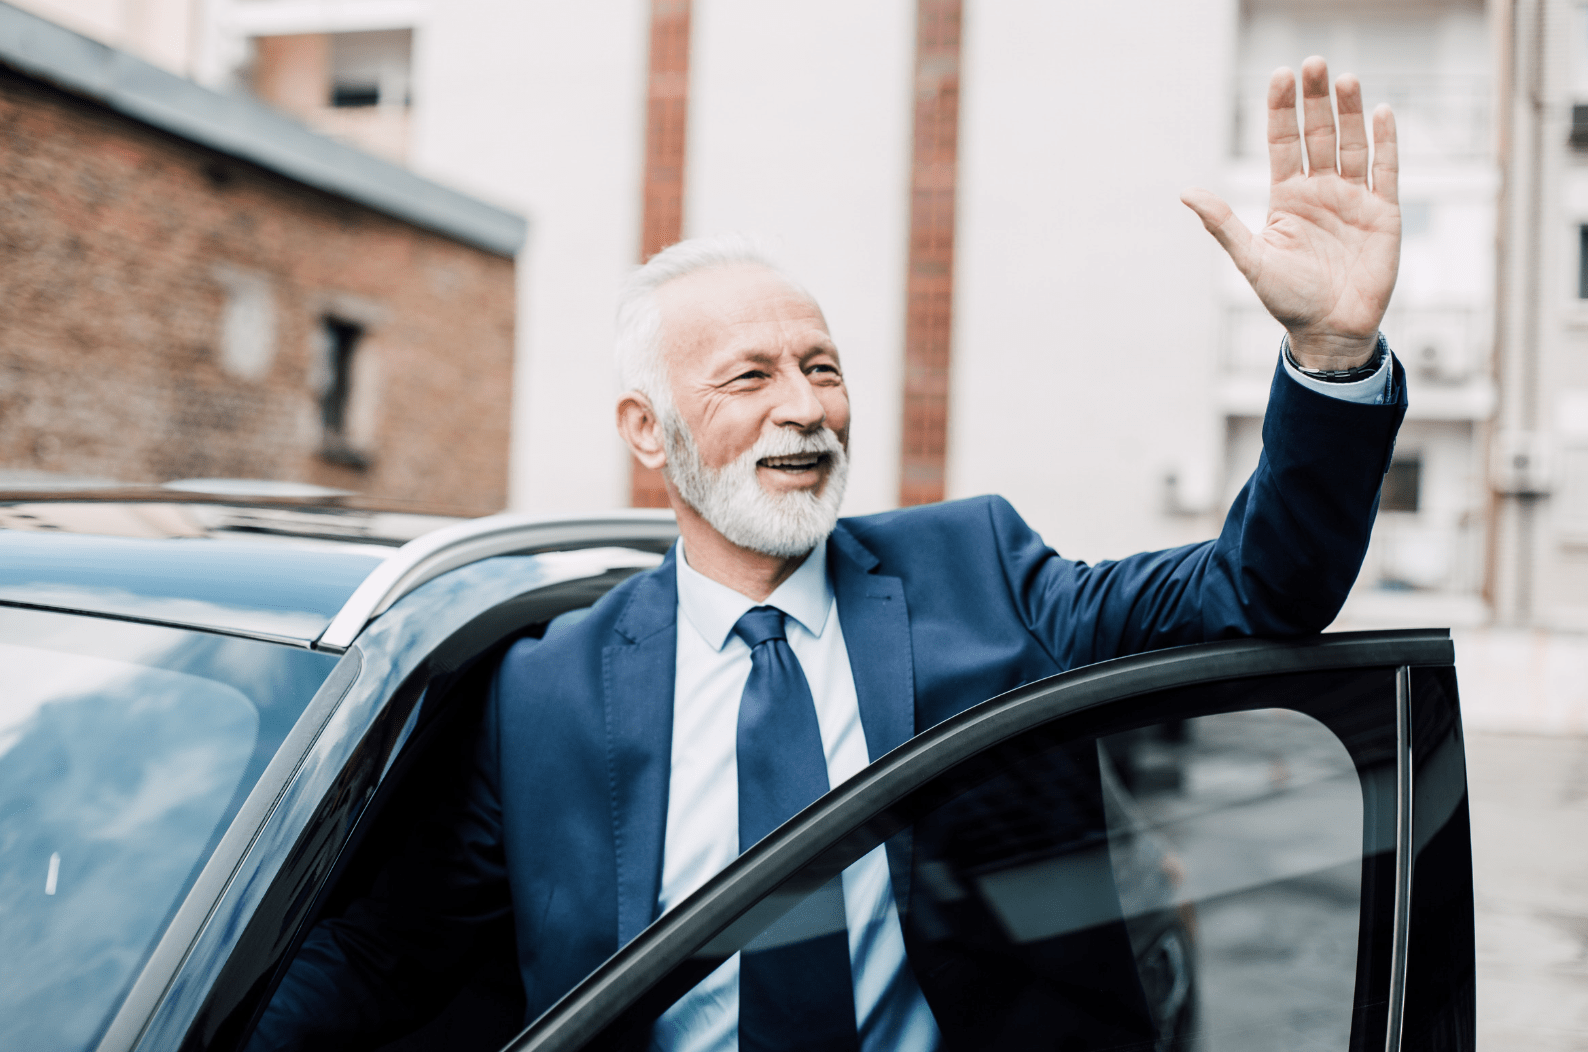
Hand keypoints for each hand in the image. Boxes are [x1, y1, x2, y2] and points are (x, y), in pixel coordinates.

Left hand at [1182, 56, 1399, 370]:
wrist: (1329, 331)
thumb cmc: (1287, 299)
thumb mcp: (1251, 260)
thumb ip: (1222, 224)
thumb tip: (1185, 192)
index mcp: (1287, 197)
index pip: (1283, 142)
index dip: (1282, 110)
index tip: (1281, 75)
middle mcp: (1320, 191)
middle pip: (1318, 134)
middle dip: (1316, 100)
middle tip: (1314, 63)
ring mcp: (1353, 199)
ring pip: (1352, 144)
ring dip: (1349, 112)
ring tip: (1345, 78)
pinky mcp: (1384, 213)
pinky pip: (1386, 170)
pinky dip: (1385, 142)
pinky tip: (1382, 113)